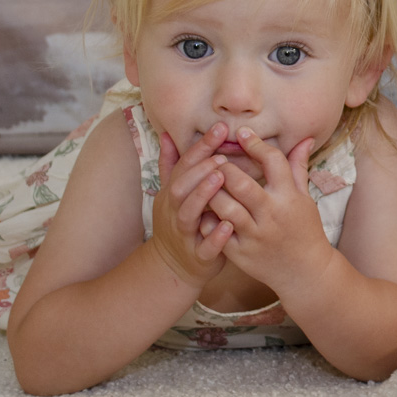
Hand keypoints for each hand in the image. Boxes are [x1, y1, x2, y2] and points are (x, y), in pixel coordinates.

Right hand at [149, 127, 232, 288]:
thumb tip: (167, 134)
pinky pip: (204, 248)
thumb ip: (172, 165)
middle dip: (199, 171)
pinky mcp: (197, 258)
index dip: (199, 148)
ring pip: (188, 215)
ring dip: (203, 196)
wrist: (174, 268)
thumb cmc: (181, 224)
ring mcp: (184, 236)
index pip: (183, 166)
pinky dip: (215, 237)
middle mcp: (174, 213)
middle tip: (222, 156)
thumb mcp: (172, 194)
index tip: (220, 128)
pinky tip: (228, 224)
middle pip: (180, 188)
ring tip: (221, 179)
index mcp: (171, 196)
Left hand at [207, 128, 330, 293]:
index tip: (242, 132)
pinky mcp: (241, 253)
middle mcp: (271, 214)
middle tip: (215, 157)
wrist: (304, 271)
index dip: (255, 144)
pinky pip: (217, 232)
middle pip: (241, 183)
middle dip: (224, 167)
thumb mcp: (304, 197)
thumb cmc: (304, 229)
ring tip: (205, 180)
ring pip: (225, 207)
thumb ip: (299, 167)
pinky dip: (207, 218)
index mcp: (289, 197)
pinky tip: (203, 208)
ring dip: (211, 191)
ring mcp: (255, 235)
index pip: (273, 161)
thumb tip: (305, 138)